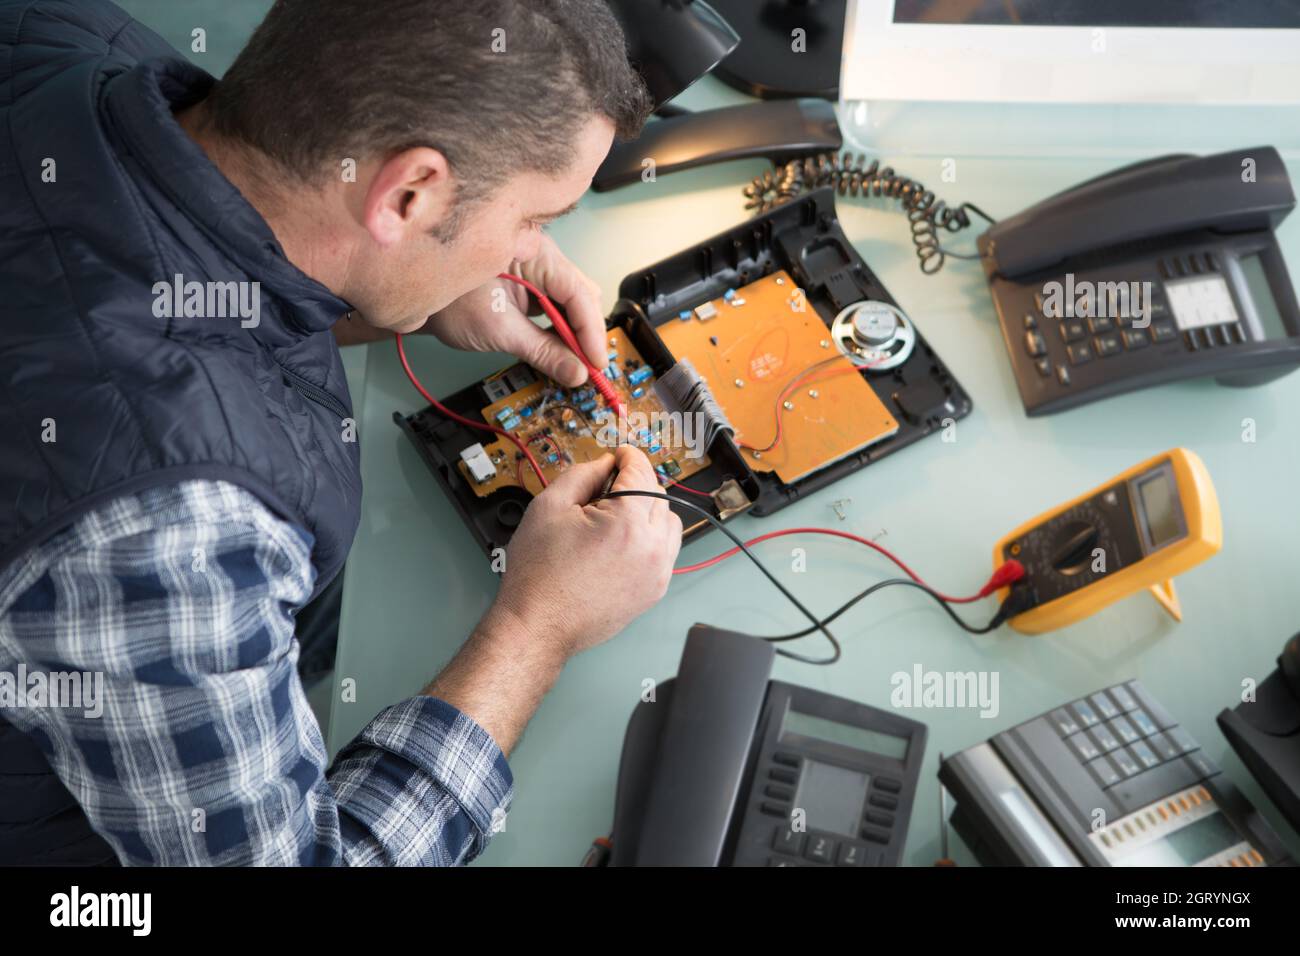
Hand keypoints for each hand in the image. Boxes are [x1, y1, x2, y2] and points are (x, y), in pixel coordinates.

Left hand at [420, 234, 606, 386]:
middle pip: (582, 296)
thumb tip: (577, 373)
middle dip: (587, 333)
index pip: (578, 293)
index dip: (591, 331)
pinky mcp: (531, 285)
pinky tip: (560, 350)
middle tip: (588, 368)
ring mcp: (537, 270)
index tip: (597, 363)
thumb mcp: (498, 330)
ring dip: (576, 334)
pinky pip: (558, 306)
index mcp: (535, 253)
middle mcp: (542, 256)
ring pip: (573, 303)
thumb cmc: (449, 302)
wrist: (418, 298)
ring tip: (575, 363)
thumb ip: (542, 352)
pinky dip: (562, 330)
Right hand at [484, 446, 682, 661]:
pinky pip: (665, 551)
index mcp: (627, 523)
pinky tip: (621, 542)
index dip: (628, 456)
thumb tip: (605, 464)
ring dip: (648, 510)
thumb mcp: (549, 506)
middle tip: (606, 488)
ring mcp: (657, 572)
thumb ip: (582, 474)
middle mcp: (651, 548)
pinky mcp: (654, 591)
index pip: (641, 472)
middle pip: (658, 494)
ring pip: (668, 522)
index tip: (619, 455)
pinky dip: (650, 538)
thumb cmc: (538, 575)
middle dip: (636, 483)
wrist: (538, 625)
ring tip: (615, 517)